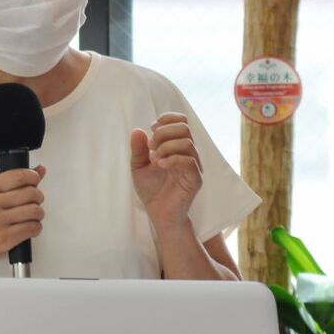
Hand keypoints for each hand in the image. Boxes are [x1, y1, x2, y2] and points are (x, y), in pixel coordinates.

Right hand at [0, 165, 45, 264]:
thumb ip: (14, 181)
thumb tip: (40, 170)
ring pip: (35, 211)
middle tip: (35, 201)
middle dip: (38, 197)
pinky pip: (33, 228)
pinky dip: (36, 227)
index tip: (35, 180)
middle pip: (31, 193)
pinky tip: (30, 227)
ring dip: (39, 213)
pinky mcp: (5, 238)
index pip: (19, 176)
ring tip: (33, 215)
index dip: (33, 177)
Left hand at [130, 113, 202, 231]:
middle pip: (184, 128)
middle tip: (151, 147)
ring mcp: (194, 166)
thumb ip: (138, 149)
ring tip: (154, 159)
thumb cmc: (152, 190)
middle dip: (164, 133)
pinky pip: (189, 161)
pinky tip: (160, 165)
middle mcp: (189, 153)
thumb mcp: (138, 166)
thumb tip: (137, 130)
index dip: (167, 119)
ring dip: (166, 146)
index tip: (152, 128)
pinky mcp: (195, 179)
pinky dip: (172, 159)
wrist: (159, 214)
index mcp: (178, 147)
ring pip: (187, 143)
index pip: (182, 121)